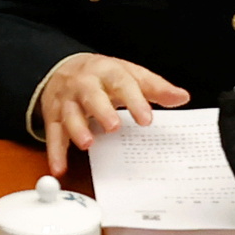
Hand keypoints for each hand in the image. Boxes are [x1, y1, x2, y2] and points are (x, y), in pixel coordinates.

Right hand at [38, 53, 190, 176]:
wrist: (63, 68)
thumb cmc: (102, 76)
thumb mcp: (130, 75)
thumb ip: (155, 88)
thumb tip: (181, 97)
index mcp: (107, 72)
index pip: (122, 84)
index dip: (134, 101)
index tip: (146, 119)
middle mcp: (85, 84)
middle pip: (91, 95)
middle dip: (101, 111)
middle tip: (114, 127)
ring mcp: (67, 99)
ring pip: (69, 113)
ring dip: (76, 129)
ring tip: (87, 144)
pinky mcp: (53, 115)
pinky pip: (53, 133)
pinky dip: (55, 152)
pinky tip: (59, 167)